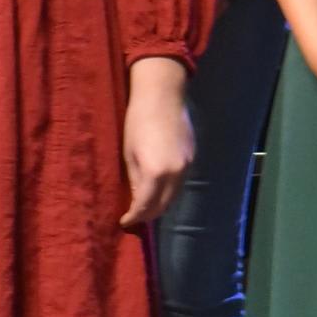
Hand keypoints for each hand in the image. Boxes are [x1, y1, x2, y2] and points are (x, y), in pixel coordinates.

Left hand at [121, 59, 193, 228]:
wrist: (162, 95)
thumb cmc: (137, 121)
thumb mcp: (129, 153)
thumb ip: (135, 180)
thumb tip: (137, 200)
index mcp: (156, 173)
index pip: (145, 206)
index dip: (134, 217)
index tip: (124, 222)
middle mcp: (175, 174)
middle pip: (163, 206)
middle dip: (148, 215)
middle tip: (134, 216)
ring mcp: (186, 167)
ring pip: (173, 196)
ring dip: (159, 204)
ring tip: (144, 204)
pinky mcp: (191, 158)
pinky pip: (179, 183)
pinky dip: (168, 191)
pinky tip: (158, 188)